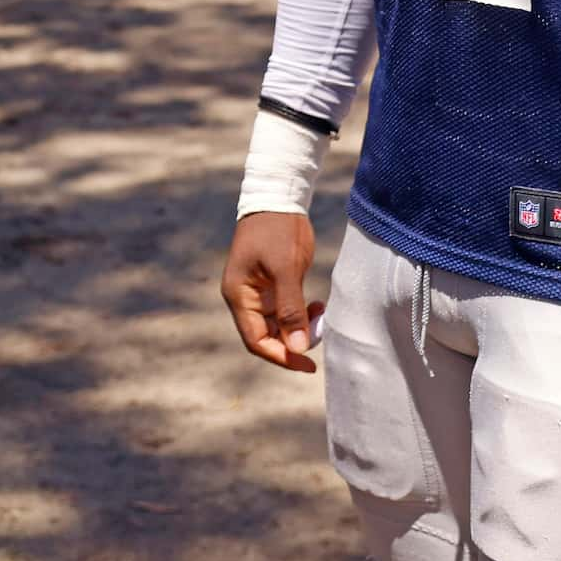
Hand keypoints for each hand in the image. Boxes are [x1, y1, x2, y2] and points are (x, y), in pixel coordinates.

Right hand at [221, 211, 320, 372]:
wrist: (278, 197)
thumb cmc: (277, 230)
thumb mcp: (286, 269)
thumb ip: (290, 310)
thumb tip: (297, 347)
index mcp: (239, 295)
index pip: (256, 340)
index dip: (281, 356)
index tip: (308, 363)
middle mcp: (244, 297)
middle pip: (266, 336)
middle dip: (293, 341)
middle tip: (321, 333)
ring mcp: (256, 291)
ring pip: (277, 325)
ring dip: (299, 327)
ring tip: (321, 313)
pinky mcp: (270, 284)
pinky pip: (284, 310)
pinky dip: (300, 313)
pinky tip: (316, 305)